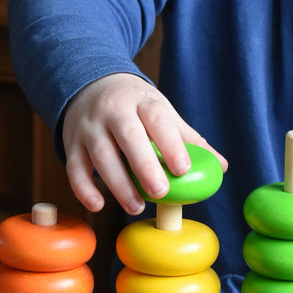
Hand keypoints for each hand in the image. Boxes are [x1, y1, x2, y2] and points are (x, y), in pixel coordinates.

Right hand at [62, 73, 226, 214]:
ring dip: (118, 185)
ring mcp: (89, 128)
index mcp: (142, 101)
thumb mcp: (160, 111)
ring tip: (137, 207)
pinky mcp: (72, 144)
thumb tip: (221, 166)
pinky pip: (74, 168)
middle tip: (161, 192)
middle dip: (144, 166)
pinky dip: (83, 189)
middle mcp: (113, 111)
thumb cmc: (134, 106)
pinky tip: (99, 204)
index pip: (157, 119)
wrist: (89, 85)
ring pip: (101, 156)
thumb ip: (188, 139)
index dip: (170, 144)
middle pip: (128, 137)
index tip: (182, 169)